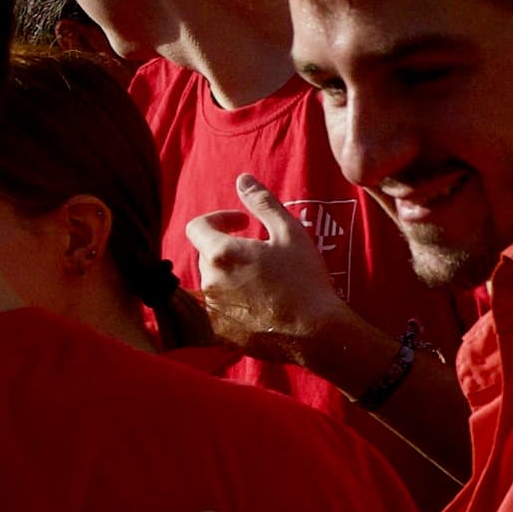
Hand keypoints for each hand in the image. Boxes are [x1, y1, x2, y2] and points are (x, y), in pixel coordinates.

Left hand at [188, 176, 354, 358]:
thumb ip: (262, 202)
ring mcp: (213, 310)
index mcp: (221, 254)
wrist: (315, 332)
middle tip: (261, 250)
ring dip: (232, 273)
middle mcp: (209, 282)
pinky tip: (263, 302)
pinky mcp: (221, 331)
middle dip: (228, 246)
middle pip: (206, 254)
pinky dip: (235, 300)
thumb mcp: (289, 232)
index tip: (243, 223)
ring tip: (265, 277)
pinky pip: (220, 307)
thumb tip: (242, 179)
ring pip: (213, 281)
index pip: (197, 226)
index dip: (218, 219)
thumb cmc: (304, 279)